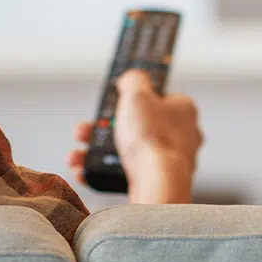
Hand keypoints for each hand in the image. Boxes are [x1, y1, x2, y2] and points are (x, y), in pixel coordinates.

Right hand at [68, 69, 202, 204]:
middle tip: (85, 130)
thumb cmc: (153, 138)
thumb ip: (134, 80)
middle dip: (104, 129)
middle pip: (137, 126)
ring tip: (77, 155)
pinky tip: (84, 170)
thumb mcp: (138, 94)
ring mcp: (168, 161)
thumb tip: (131, 78)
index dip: (135, 98)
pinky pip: (124, 174)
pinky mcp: (155, 182)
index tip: (115, 102)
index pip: (160, 97)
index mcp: (183, 111)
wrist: (158, 183)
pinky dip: (102, 171)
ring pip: (127, 151)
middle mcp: (181, 136)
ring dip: (96, 151)